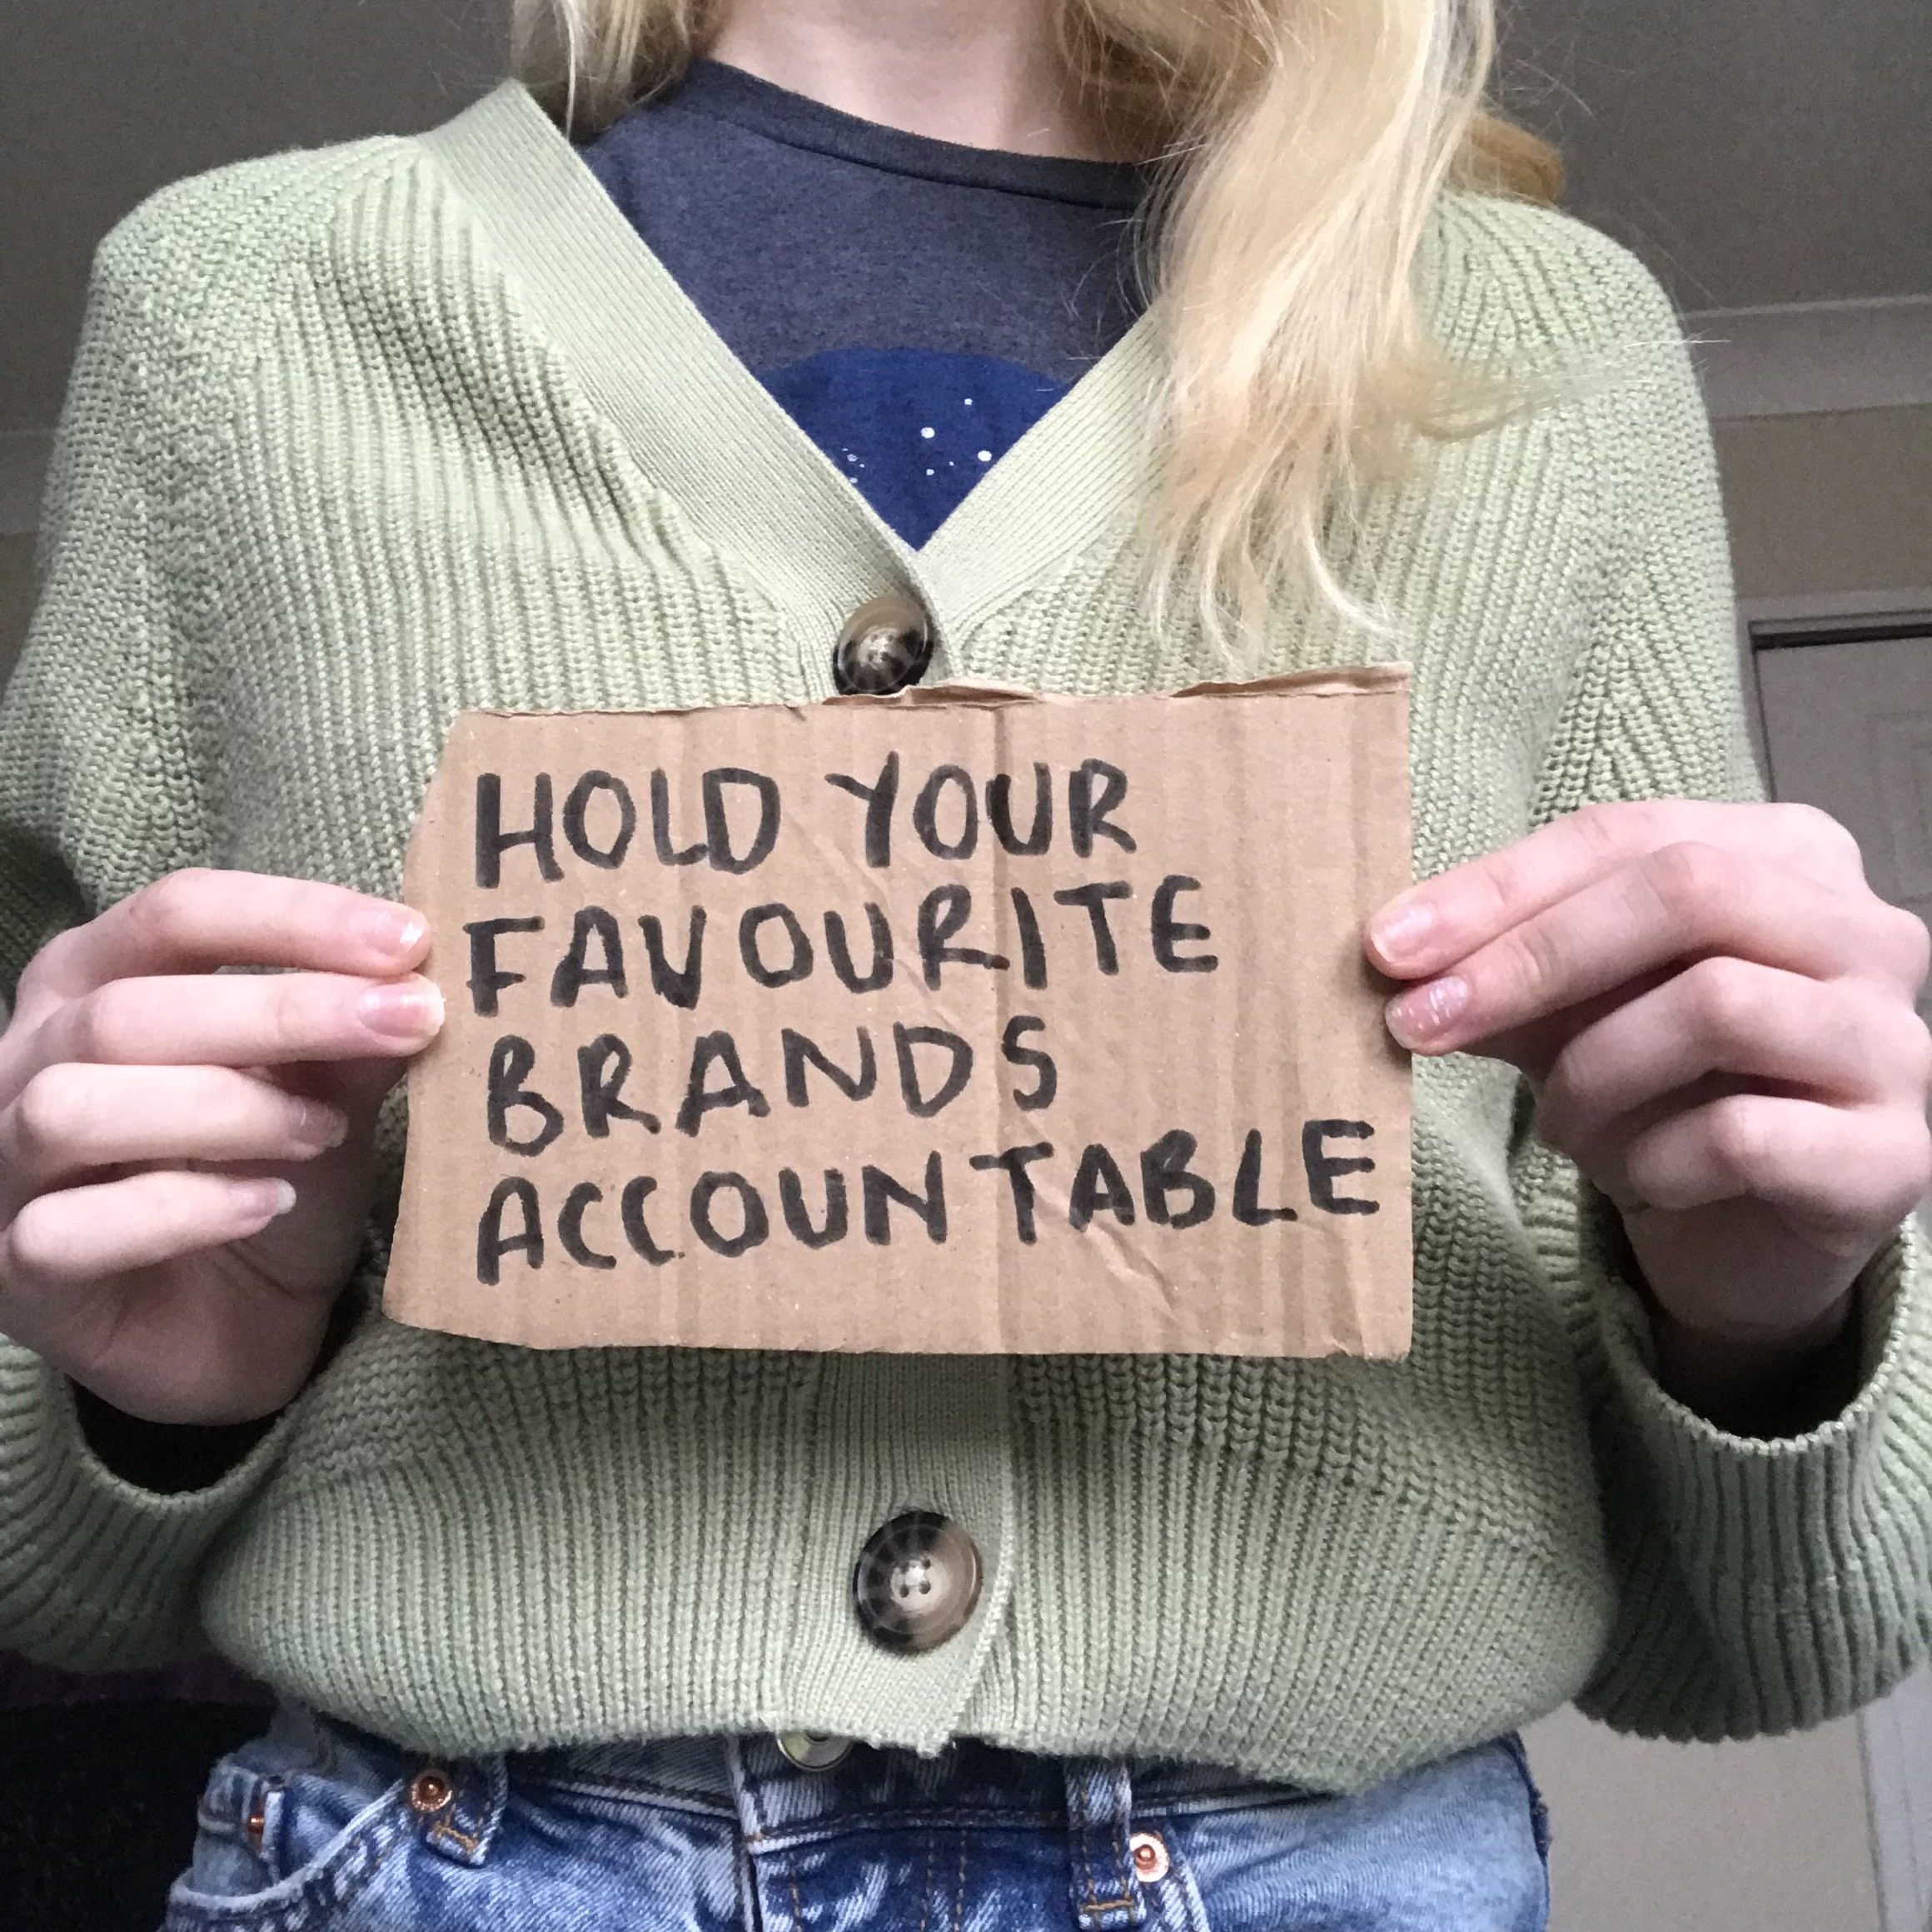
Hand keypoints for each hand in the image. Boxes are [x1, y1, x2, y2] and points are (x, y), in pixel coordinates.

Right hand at [0, 870, 441, 1424]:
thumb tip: (417, 977)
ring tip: (325, 1134)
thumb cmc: (269, 1181)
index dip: (292, 918)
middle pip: (130, 1008)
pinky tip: (268, 1205)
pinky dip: (181, 1211)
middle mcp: (32, 1057)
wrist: (239, 1330)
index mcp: (98, 981)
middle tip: (405, 1022)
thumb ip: (351, 1037)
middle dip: (284, 1010)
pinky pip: (68, 1229)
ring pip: (78, 1107)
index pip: (177, 914)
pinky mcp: (19, 1270)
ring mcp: (11, 1163)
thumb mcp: (325, 1096)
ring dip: (225, 1110)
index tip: (409, 942)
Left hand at [1366, 802, 1931, 1413]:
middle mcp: (1865, 930)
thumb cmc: (1657, 1091)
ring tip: (1555, 1123)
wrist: (1743, 1234)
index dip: (1499, 888)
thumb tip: (1395, 951)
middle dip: (1531, 959)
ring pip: (1717, 1005)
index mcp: (1787, 855)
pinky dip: (1654, 1161)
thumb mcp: (1567, 1009)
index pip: (1628, 835)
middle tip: (1421, 1023)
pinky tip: (1633, 1178)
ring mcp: (1894, 1041)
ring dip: (1594, 1073)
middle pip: (1688, 893)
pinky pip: (1745, 1136)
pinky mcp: (1895, 1155)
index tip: (1388, 947)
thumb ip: (1499, 966)